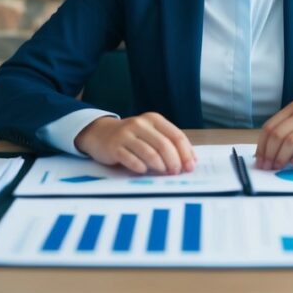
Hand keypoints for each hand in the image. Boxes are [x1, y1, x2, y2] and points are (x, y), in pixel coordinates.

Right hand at [73, 112, 196, 174]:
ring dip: (160, 166)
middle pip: (164, 145)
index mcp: (154, 119)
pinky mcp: (114, 146)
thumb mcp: (151, 134)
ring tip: (163, 173)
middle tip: (176, 172)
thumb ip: (169, 144)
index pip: (176, 135)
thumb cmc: (132, 137)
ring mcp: (126, 134)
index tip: (190, 167)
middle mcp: (141, 124)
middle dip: (174, 161)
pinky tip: (144, 171)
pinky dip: (141, 167)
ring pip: (149, 152)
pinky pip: (131, 159)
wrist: (101, 133)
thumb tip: (190, 161)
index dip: (186, 152)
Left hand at [254, 100, 292, 169]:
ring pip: (290, 142)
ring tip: (279, 167)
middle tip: (267, 167)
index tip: (259, 161)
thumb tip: (262, 155)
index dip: (262, 146)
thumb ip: (287, 133)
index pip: (270, 126)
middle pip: (278, 135)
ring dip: (281, 158)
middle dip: (269, 154)